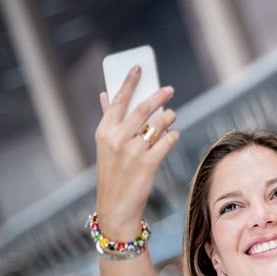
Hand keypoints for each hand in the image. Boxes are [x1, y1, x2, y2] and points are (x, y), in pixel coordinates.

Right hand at [94, 67, 177, 237]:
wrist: (116, 207)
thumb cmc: (113, 173)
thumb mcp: (106, 147)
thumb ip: (109, 120)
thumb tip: (107, 95)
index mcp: (104, 132)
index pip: (118, 100)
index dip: (129, 82)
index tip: (139, 68)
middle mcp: (117, 139)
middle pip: (142, 109)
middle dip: (158, 95)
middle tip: (169, 89)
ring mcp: (133, 152)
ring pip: (158, 124)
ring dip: (169, 117)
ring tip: (172, 115)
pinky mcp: (148, 164)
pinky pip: (168, 141)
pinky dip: (172, 136)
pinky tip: (172, 135)